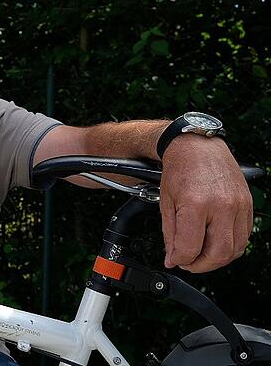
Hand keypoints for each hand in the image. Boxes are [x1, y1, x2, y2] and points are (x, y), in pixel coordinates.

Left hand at [159, 135, 252, 271]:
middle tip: (188, 262)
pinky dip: (230, 246)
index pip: (191, 248)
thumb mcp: (166, 202)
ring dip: (218, 259)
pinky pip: (244, 236)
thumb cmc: (180, 170)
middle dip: (201, 265)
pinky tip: (215, 242)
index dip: (180, 260)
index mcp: (196, 203)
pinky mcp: (248, 204)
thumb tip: (173, 257)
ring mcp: (239, 205)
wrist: (198, 147)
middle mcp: (222, 205)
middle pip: (219, 254)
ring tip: (201, 254)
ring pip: (236, 249)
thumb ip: (171, 234)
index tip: (174, 260)